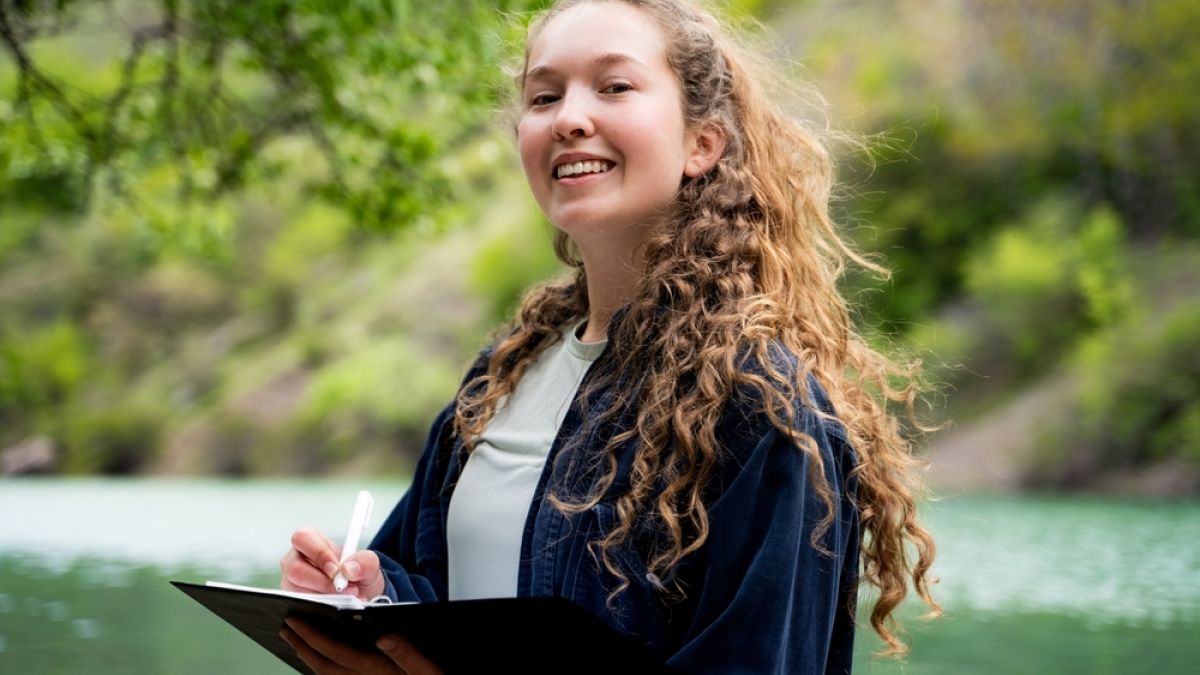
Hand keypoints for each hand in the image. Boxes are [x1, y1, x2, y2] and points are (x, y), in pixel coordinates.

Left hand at [280, 617, 442, 674]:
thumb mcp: (429, 668)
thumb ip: (407, 653)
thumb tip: (385, 637)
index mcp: (377, 671)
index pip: (335, 653)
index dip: (311, 636)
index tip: (295, 621)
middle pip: (323, 667)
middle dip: (302, 646)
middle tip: (286, 629)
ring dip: (309, 658)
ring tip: (297, 642)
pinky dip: (323, 667)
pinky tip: (322, 659)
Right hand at [281, 527, 385, 599]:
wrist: (360, 592)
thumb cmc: (357, 572)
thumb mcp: (368, 563)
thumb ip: (364, 561)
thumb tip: (348, 569)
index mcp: (310, 541)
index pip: (303, 538)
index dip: (318, 553)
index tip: (336, 569)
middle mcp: (296, 560)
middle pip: (295, 569)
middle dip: (321, 582)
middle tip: (342, 588)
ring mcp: (292, 581)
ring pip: (297, 590)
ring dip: (324, 596)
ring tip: (346, 598)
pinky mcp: (294, 600)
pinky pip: (301, 606)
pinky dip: (322, 607)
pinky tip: (337, 605)